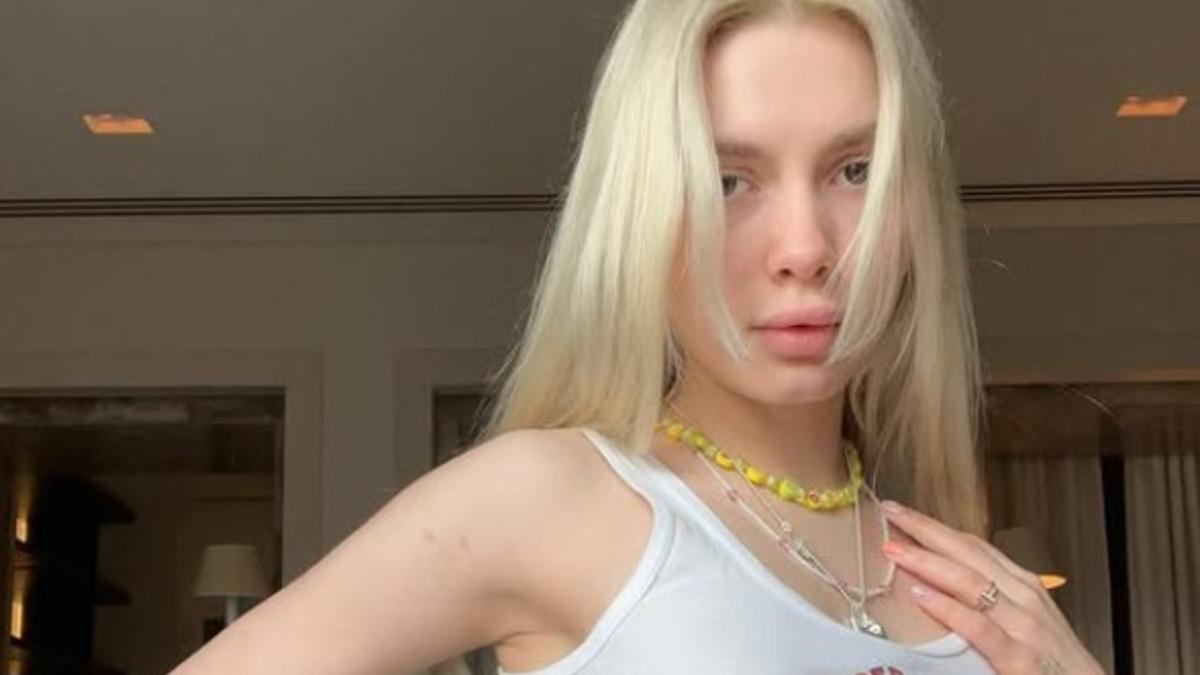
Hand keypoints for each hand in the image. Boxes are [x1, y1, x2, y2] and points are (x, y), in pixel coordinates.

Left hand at [879, 500, 1104, 674]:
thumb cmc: (1056, 664)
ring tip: (894, 549)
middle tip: (890, 511)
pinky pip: (978, 627)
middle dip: (926, 529)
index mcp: (1023, 586)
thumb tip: (944, 587)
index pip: (974, 546)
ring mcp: (1022, 625)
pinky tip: (922, 597)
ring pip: (969, 581)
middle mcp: (1023, 597)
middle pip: (967, 552)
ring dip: (927, 562)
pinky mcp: (1018, 657)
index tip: (904, 513)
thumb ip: (992, 601)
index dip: (937, 527)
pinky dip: (948, 609)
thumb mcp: (1026, 620)